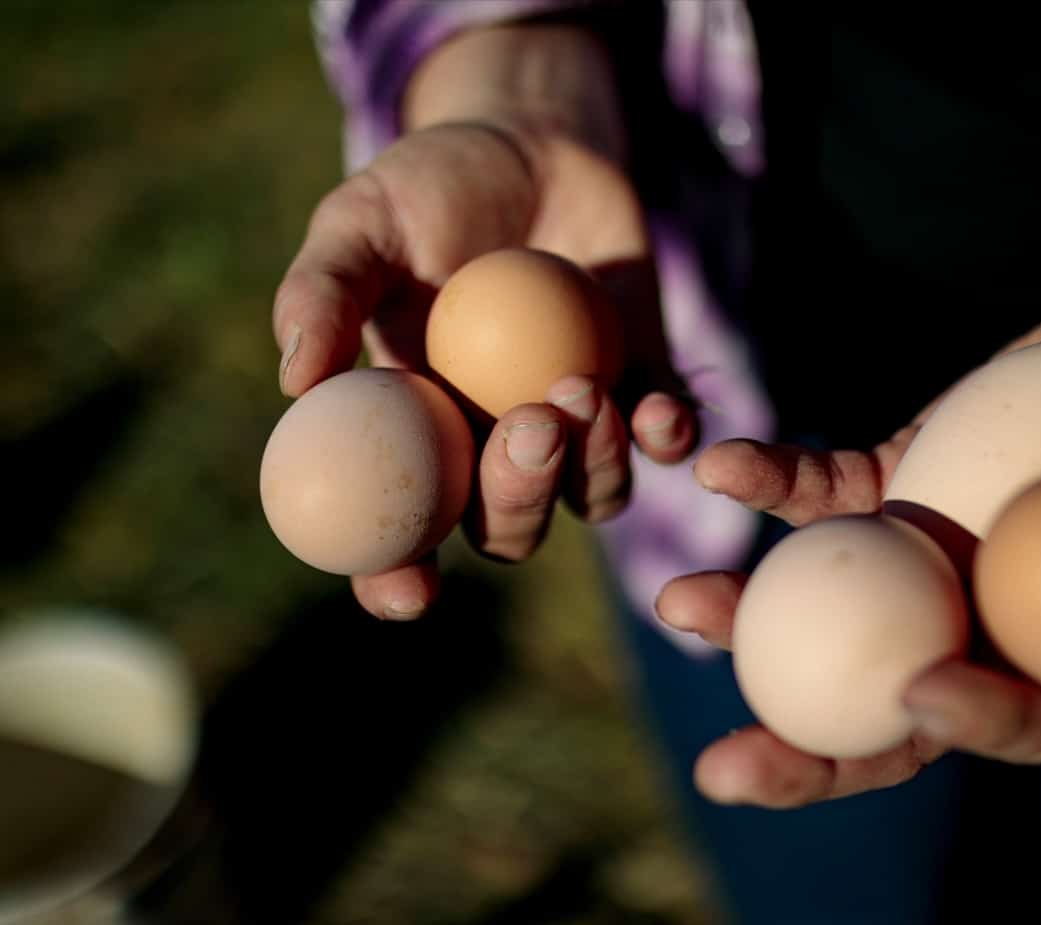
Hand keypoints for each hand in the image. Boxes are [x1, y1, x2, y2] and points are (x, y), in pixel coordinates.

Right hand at [271, 122, 696, 618]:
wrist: (532, 140)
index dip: (397, 577)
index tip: (409, 590)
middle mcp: (492, 447)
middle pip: (508, 529)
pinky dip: (664, 437)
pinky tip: (656, 407)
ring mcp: (573, 428)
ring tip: (580, 383)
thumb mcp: (361, 222)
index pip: (398, 531)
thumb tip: (296, 381)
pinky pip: (661, 442)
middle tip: (527, 422)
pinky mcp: (642, 390)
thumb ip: (325, 292)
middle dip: (518, 499)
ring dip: (593, 464)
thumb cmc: (429, 186)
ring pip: (592, 497)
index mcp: (413, 434)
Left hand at [655, 313, 1040, 807]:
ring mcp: (933, 556)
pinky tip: (723, 467)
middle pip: (889, 704)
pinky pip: (828, 491)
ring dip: (751, 616)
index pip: (1022, 716)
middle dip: (806, 749)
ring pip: (831, 607)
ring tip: (681, 610)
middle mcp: (988, 623)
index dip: (975, 723)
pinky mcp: (900, 479)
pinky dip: (778, 482)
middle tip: (725, 768)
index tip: (925, 700)